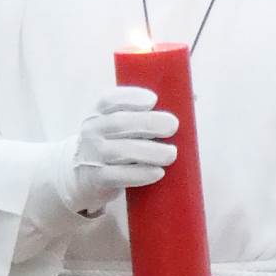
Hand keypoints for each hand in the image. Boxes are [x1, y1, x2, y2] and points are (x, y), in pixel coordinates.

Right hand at [68, 87, 179, 213]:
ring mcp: (93, 154)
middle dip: (149, 123)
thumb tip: (192, 96)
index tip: (154, 100)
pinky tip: (158, 172)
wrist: (83, 175)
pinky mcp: (98, 178)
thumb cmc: (114, 143)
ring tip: (172, 154)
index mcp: (99, 112)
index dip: (132, 97)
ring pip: (121, 151)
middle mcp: (93, 130)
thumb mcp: (120, 124)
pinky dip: (141, 174)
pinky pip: (119, 175)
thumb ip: (148, 111)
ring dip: (150, 152)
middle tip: (173, 126)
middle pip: (120, 123)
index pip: (110, 99)